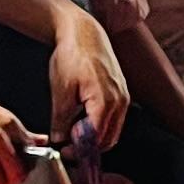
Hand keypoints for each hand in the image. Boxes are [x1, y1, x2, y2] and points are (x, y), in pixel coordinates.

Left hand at [47, 18, 129, 151]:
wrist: (84, 32)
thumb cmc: (73, 55)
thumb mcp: (61, 89)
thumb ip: (61, 118)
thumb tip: (59, 139)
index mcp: (105, 101)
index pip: (96, 139)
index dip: (80, 149)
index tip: (65, 151)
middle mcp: (120, 102)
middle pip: (108, 139)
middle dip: (88, 147)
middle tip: (67, 146)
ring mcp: (123, 97)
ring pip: (112, 131)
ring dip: (94, 137)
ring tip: (72, 133)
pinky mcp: (121, 93)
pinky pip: (114, 118)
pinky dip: (100, 125)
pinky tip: (82, 120)